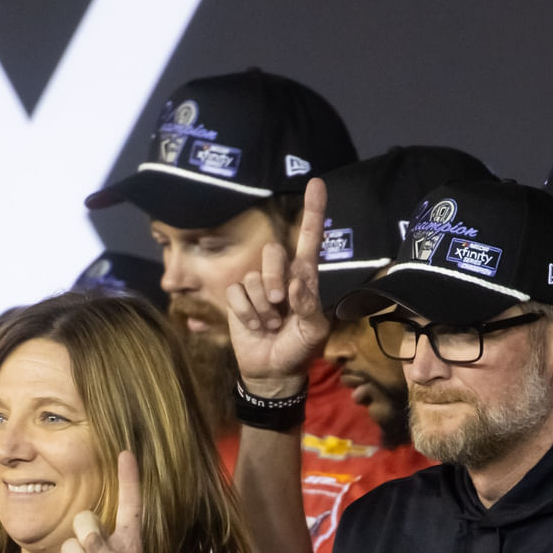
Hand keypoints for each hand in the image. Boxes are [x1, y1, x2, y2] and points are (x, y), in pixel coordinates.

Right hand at [226, 177, 329, 398]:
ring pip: (252, 277)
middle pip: (272, 252)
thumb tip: (295, 282)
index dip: (313, 211)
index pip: (309, 239)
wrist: (272, 371)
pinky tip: (254, 325)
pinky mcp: (237, 298)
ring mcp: (257, 286)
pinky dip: (245, 313)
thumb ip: (309, 305)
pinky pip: (236, 292)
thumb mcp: (314, 331)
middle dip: (274, 279)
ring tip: (269, 324)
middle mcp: (281, 275)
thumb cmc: (299, 349)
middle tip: (279, 305)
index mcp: (305, 278)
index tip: (316, 182)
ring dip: (261, 307)